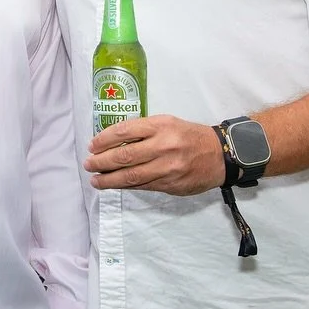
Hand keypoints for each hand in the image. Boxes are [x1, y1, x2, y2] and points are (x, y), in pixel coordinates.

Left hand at [85, 115, 224, 195]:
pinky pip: (143, 186)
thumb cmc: (188, 135)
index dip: (104, 140)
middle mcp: (164, 146)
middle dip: (102, 162)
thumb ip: (143, 130)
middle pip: (125, 156)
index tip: (92, 146)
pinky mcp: (171, 185)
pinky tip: (115, 185)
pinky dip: (126, 186)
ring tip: (95, 180)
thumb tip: (112, 141)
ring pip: (132, 176)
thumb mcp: (167, 122)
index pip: (124, 132)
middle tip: (88, 164)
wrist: (220, 155)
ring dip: (109, 180)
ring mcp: (168, 168)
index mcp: (161, 126)